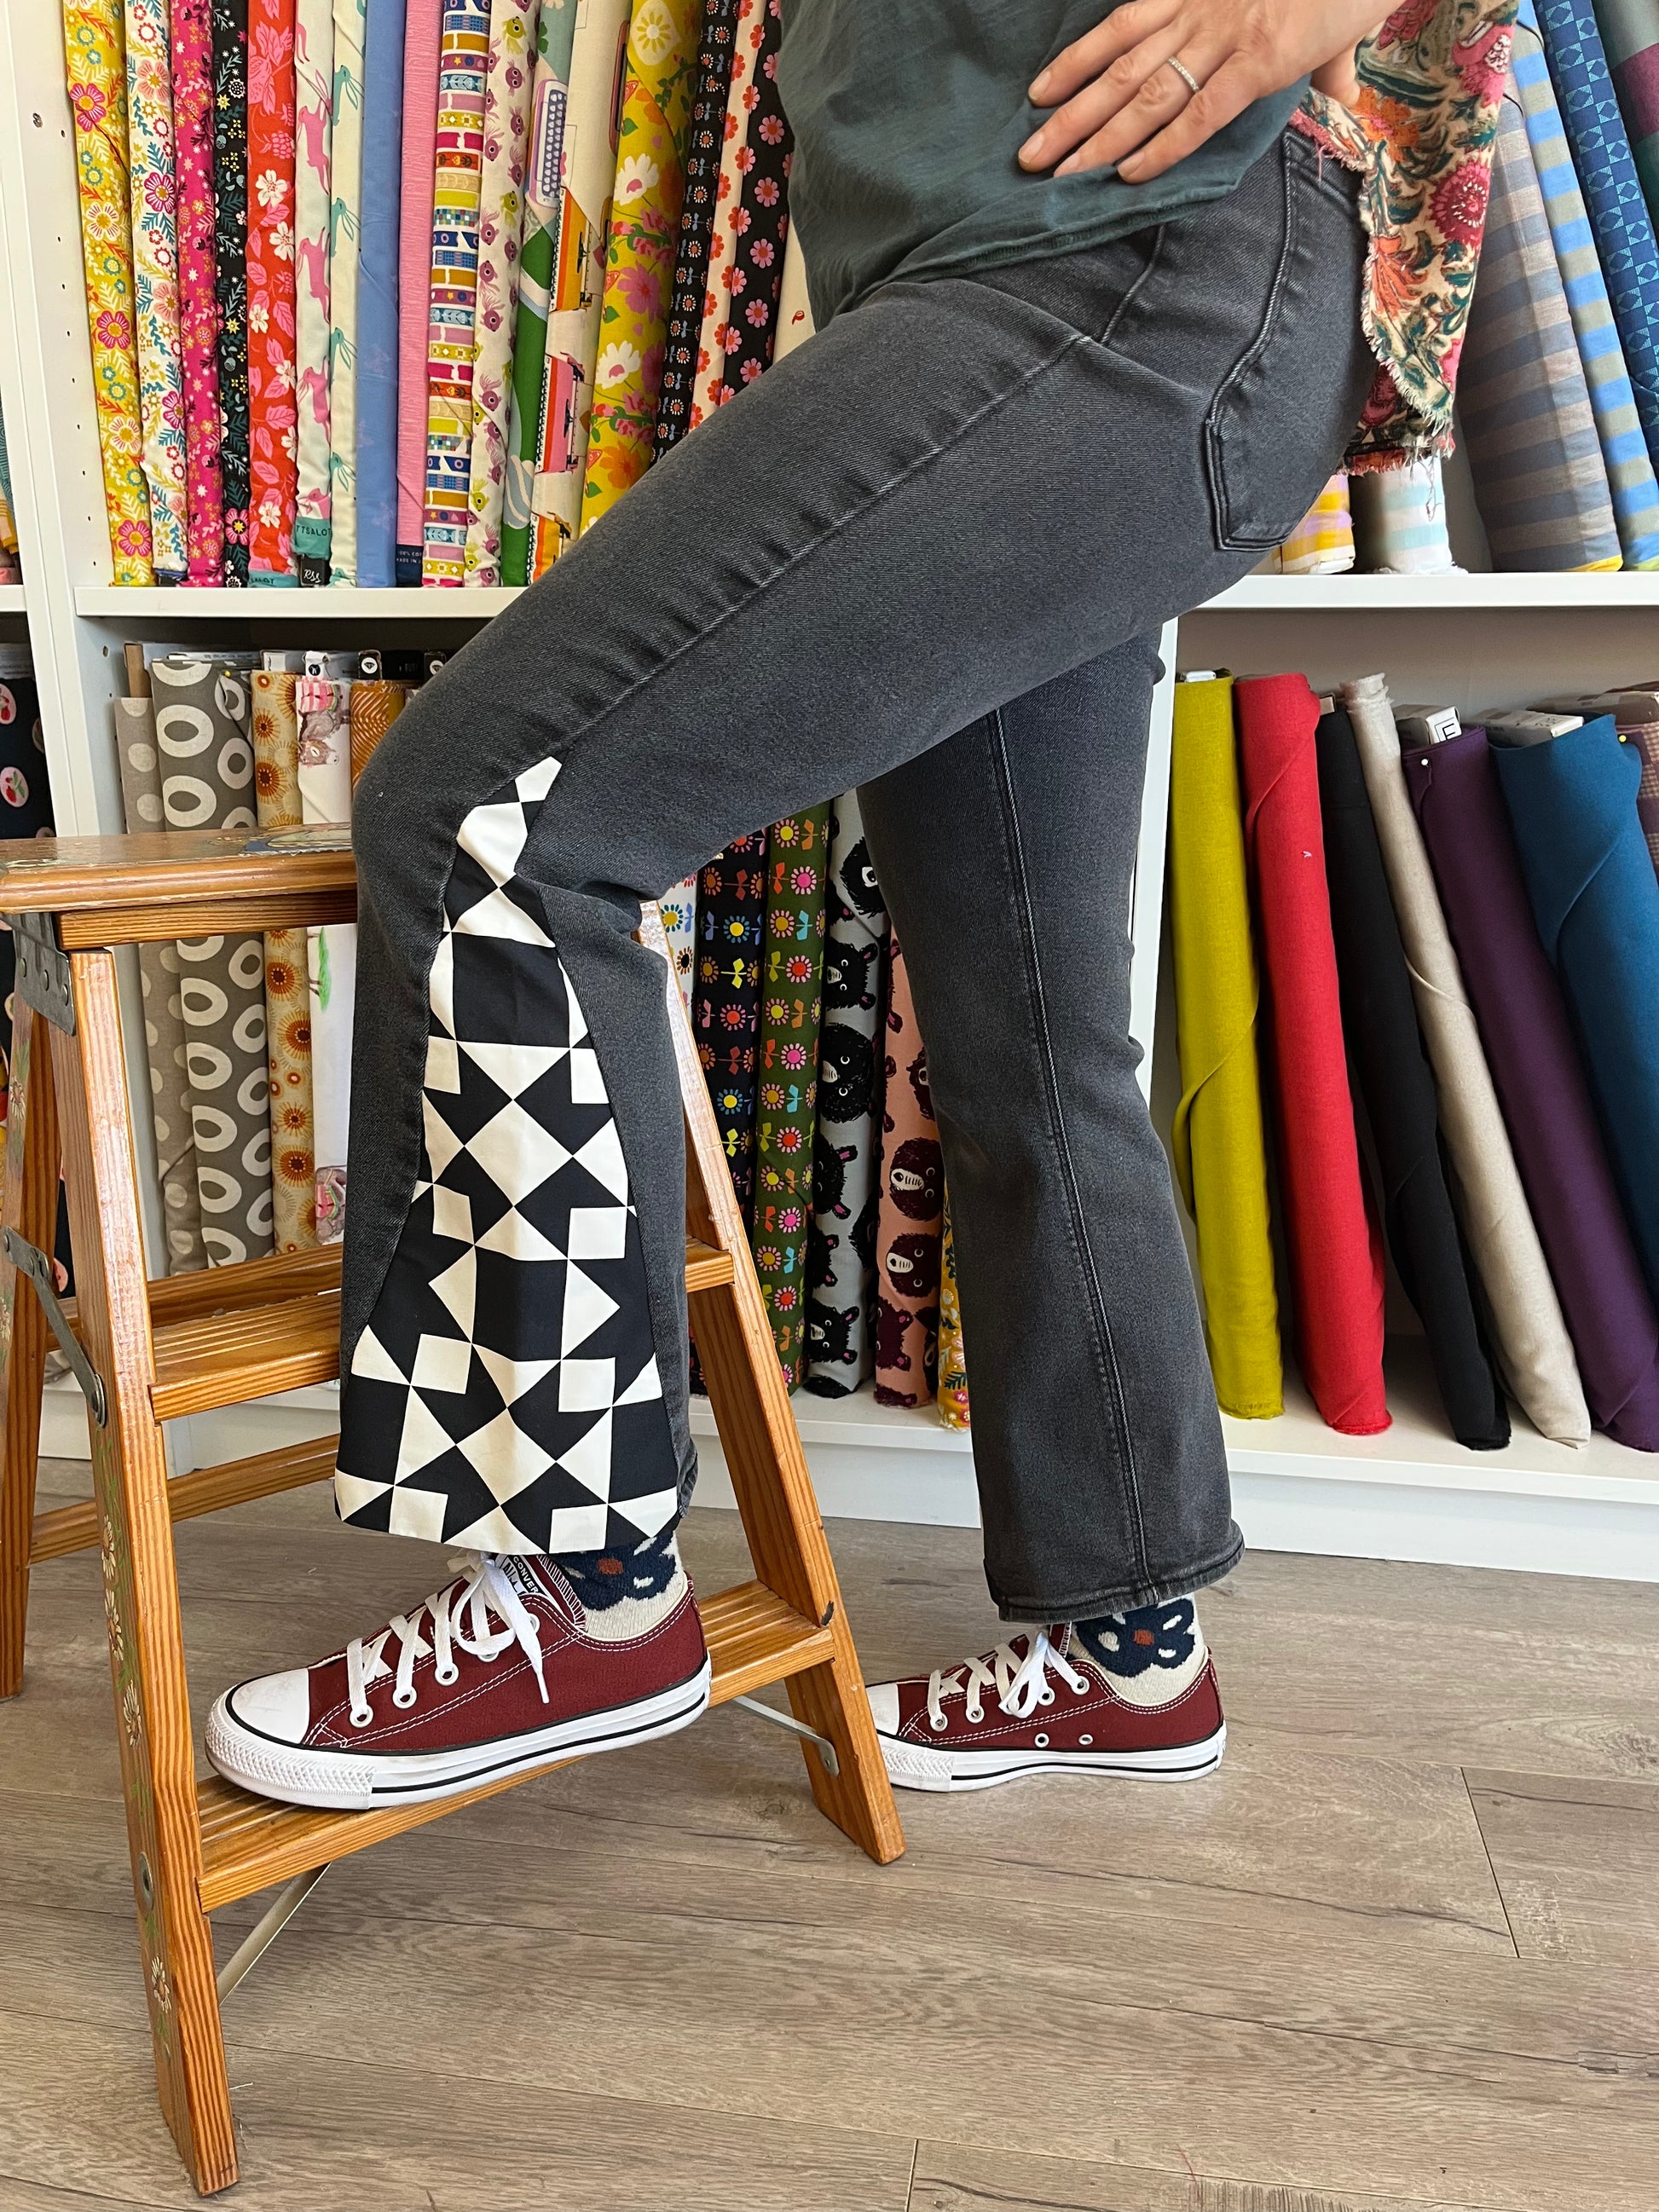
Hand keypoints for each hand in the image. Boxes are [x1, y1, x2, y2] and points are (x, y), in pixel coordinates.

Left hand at [1019, 0, 1393, 184]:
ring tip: (1061, 176)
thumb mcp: (1311, 8)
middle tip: (1030, 158)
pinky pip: (1200, 110)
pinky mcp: (1260, 60)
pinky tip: (1131, 175)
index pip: (1122, 27)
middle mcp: (1200, 11)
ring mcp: (1227, 35)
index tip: (1038, 94)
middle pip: (1118, 69)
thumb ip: (1317, 56)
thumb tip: (1340, 91)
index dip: (1076, 61)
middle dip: (1070, 116)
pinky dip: (1164, 146)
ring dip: (1099, 139)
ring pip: (1146, 93)